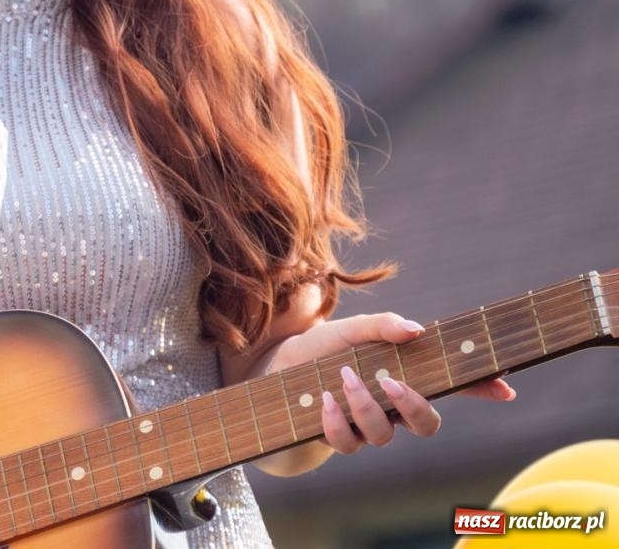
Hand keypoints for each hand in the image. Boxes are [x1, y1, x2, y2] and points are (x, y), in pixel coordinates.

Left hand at [266, 313, 515, 454]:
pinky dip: (338, 422)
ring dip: (366, 407)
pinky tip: (324, 402)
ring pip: (385, 435)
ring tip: (343, 379)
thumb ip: (380, 327)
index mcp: (400, 376)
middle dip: (415, 407)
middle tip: (392, 383)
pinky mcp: (335, 440)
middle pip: (427, 425)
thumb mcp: (345, 330)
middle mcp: (388, 407)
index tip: (504, 386)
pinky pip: (349, 443)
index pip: (449, 385)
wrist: (265, 372)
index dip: (480, 387)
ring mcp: (363, 427)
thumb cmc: (313, 351)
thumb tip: (416, 331)